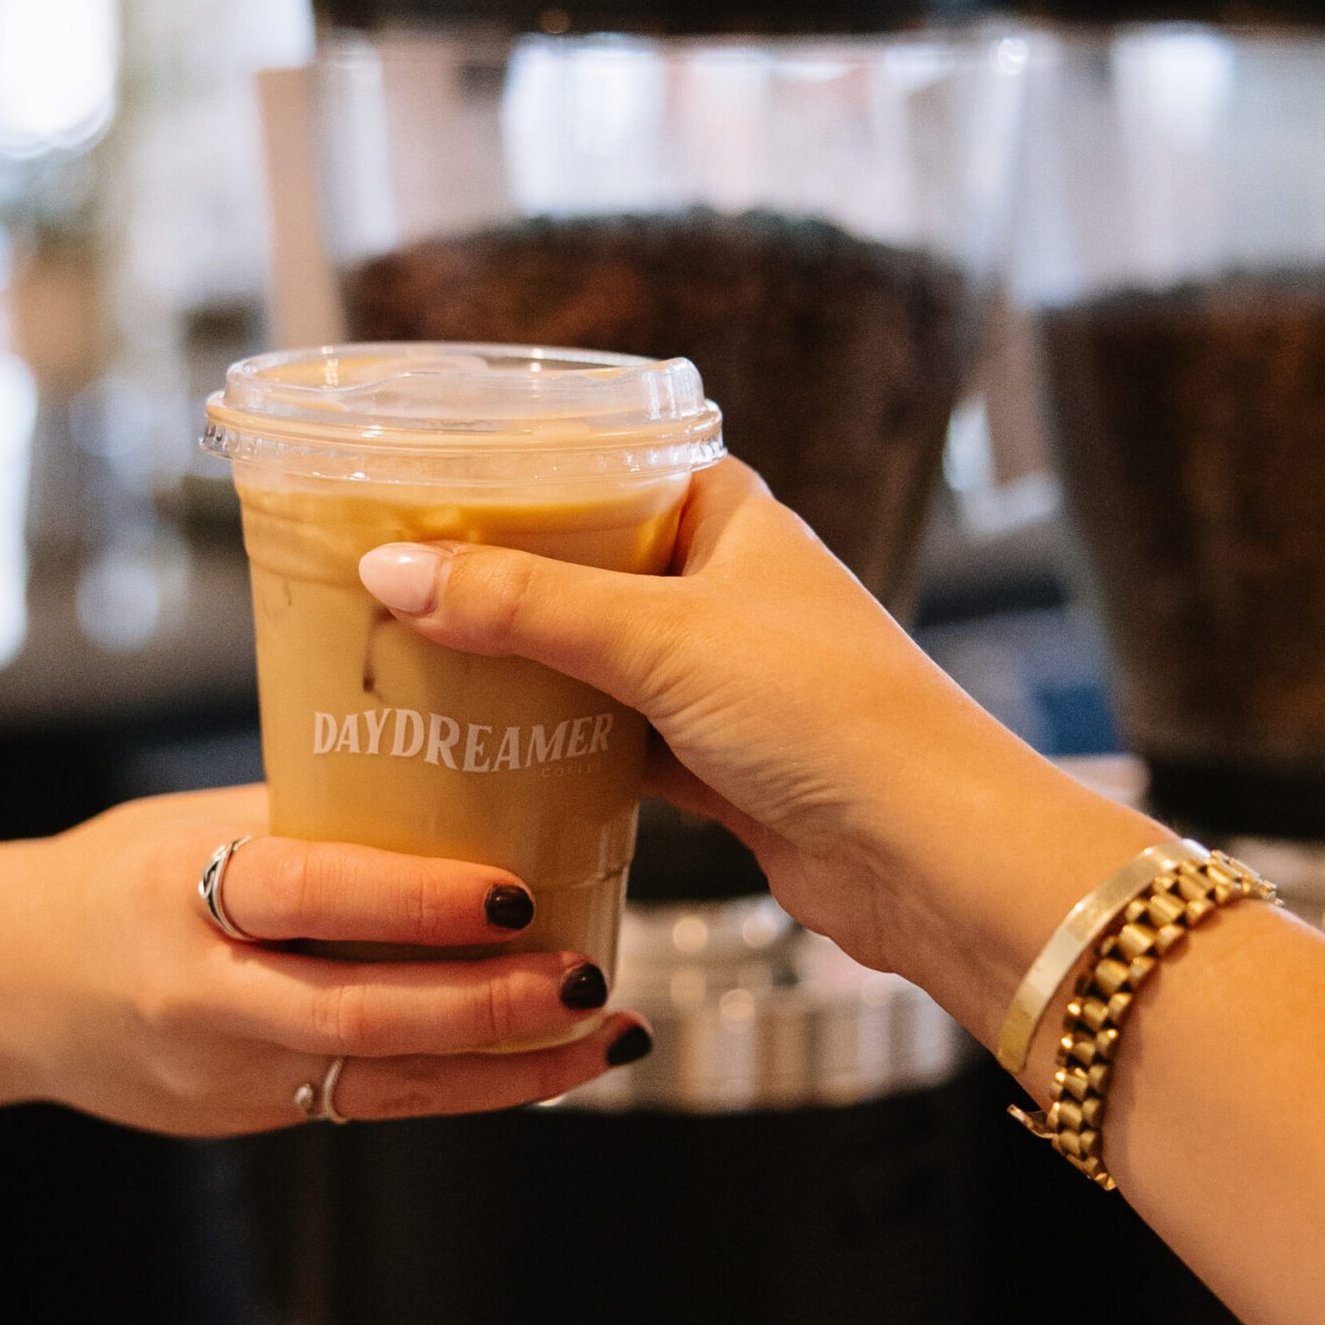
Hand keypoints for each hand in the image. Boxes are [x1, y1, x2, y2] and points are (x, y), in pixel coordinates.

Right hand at [0, 787, 648, 1135]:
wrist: (4, 987)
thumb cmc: (109, 881)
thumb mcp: (190, 821)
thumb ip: (307, 809)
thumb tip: (448, 757)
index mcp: (180, 894)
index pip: (311, 895)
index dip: (418, 899)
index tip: (514, 888)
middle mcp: (202, 995)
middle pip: (362, 1014)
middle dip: (486, 1004)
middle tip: (582, 975)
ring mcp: (225, 1072)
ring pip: (386, 1082)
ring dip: (507, 1067)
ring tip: (599, 1033)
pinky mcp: (250, 1117)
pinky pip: (374, 1105)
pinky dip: (467, 1087)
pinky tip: (542, 1066)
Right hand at [354, 460, 1160, 1041]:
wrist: (932, 859)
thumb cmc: (830, 718)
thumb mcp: (659, 639)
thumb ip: (523, 603)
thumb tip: (392, 569)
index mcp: (741, 524)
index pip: (631, 466)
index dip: (549, 469)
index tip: (454, 479)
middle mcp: (739, 595)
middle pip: (603, 569)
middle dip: (516, 580)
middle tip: (412, 578)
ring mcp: (732, 684)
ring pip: (605, 663)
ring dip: (532, 671)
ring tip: (424, 661)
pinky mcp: (725, 768)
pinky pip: (620, 744)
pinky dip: (563, 749)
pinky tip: (491, 754)